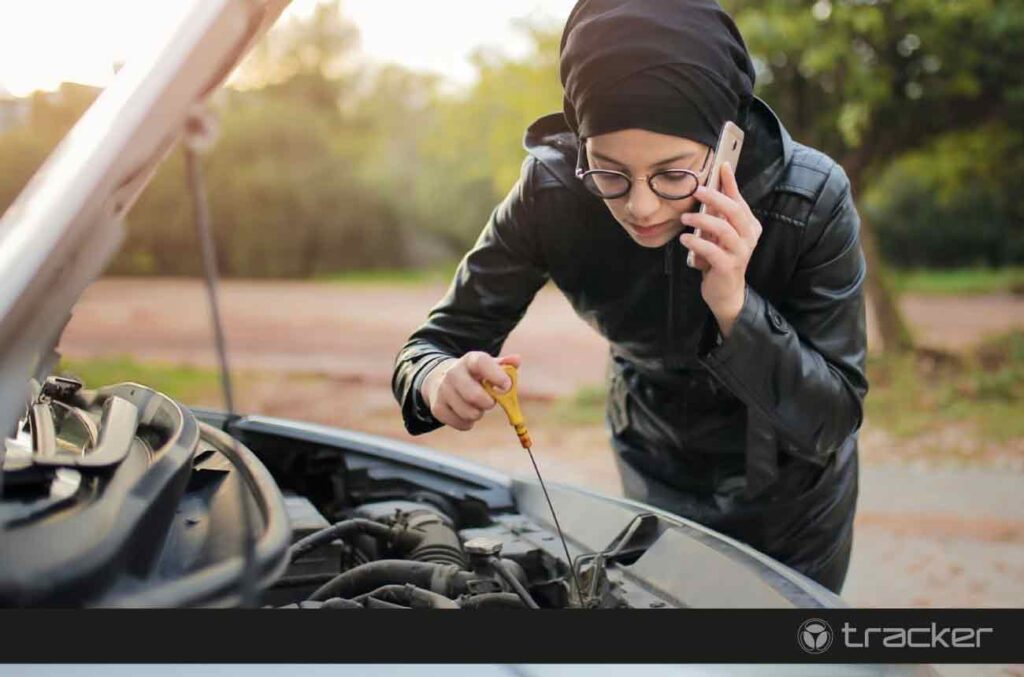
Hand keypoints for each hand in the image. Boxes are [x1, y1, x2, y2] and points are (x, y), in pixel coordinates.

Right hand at [420, 352, 521, 430]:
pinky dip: (468, 423)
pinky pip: (461, 424)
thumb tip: (516, 360)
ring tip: (476, 406)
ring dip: (478, 413)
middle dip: (488, 403)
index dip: (496, 375)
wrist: (442, 380)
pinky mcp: (437, 408)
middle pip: (474, 395)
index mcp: (470, 360)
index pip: (481, 363)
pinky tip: (466, 413)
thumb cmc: (475, 375)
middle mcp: (453, 373)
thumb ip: (505, 365)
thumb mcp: (488, 366)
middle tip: (490, 402)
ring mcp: (443, 390)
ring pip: (469, 413)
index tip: (506, 386)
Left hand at [679, 162, 761, 336]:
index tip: (722, 165)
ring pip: (724, 229)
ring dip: (702, 220)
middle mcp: (749, 237)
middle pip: (734, 211)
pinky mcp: (728, 267)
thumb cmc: (721, 258)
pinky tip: (685, 239)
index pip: (739, 200)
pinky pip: (712, 251)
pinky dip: (697, 243)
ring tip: (685, 218)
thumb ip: (718, 214)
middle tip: (697, 191)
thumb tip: (710, 186)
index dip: (731, 183)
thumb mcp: (719, 233)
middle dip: (715, 197)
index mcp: (749, 225)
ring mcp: (741, 252)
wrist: (725, 292)